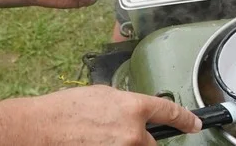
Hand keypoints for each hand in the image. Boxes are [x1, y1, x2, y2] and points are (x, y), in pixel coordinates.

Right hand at [17, 85, 200, 145]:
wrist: (40, 129)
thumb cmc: (65, 109)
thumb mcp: (102, 94)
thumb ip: (125, 104)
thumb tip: (134, 111)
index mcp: (134, 107)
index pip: (170, 112)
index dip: (186, 120)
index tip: (194, 124)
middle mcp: (133, 133)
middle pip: (152, 143)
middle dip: (141, 140)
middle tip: (116, 134)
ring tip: (98, 138)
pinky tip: (93, 142)